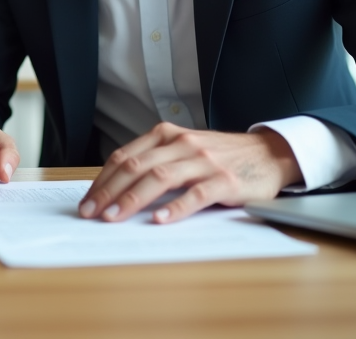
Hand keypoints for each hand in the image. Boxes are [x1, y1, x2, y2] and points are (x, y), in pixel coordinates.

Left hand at [78, 123, 301, 222]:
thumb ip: (155, 162)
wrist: (267, 153)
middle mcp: (182, 144)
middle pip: (136, 167)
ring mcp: (204, 161)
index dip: (102, 180)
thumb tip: (115, 190)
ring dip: (133, 198)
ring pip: (160, 178)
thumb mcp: (183, 150)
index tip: (87, 201)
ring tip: (114, 216)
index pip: (125, 157)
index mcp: (166, 135)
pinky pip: (196, 194)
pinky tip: (160, 220)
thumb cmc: (219, 156)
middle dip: (109, 191)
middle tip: (91, 212)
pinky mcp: (225, 180)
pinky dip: (176, 208)